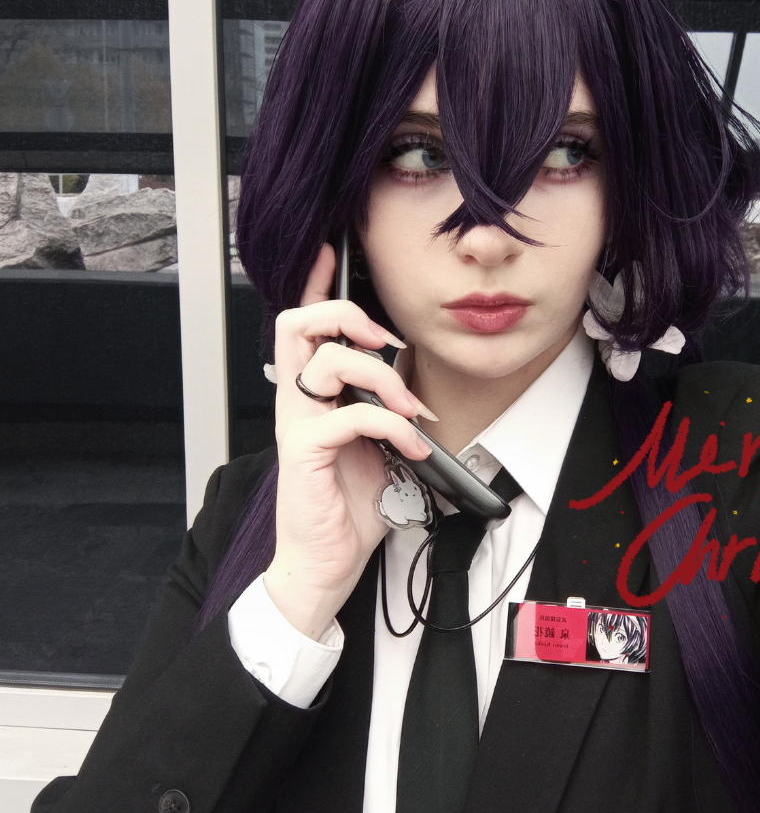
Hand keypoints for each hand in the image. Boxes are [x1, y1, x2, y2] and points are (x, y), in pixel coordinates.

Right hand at [263, 243, 433, 639]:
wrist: (325, 561)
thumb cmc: (347, 506)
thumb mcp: (375, 447)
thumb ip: (383, 411)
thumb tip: (412, 387)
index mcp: (312, 396)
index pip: (304, 327)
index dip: (314, 285)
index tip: (330, 251)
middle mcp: (297, 403)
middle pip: (295, 325)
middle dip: (343, 314)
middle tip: (381, 338)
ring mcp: (298, 425)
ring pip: (327, 362)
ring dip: (383, 376)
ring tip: (411, 410)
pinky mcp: (304, 452)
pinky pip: (350, 416)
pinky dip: (392, 424)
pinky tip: (411, 445)